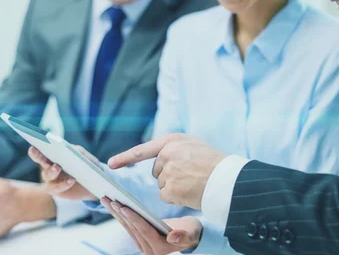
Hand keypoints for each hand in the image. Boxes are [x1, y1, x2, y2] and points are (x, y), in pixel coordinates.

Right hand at [28, 146, 97, 200]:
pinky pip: (55, 188)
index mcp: (54, 154)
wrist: (93, 183)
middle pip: (41, 160)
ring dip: (52, 170)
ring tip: (57, 167)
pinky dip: (63, 184)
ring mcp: (51, 179)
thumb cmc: (87, 166)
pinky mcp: (56, 190)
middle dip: (37, 156)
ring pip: (47, 174)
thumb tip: (70, 148)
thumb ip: (78, 151)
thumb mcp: (86, 157)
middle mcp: (49, 166)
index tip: (33, 146)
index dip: (36, 148)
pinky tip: (71, 180)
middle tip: (38, 151)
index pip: (43, 150)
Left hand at [102, 198, 201, 254]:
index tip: (124, 207)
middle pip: (132, 228)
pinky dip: (120, 214)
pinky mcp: (140, 239)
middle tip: (110, 199)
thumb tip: (172, 236)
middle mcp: (149, 249)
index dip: (134, 219)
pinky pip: (128, 226)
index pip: (144, 231)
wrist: (188, 235)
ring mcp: (143, 245)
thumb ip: (183, 236)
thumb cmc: (191, 232)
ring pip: (127, 227)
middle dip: (120, 213)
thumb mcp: (191, 233)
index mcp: (160, 248)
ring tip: (105, 199)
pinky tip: (112, 205)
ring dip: (115, 213)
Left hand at [108, 134, 226, 208]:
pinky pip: (166, 195)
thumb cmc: (213, 162)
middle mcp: (167, 153)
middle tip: (190, 175)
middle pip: (157, 171)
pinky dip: (177, 197)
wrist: (227, 177)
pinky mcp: (170, 187)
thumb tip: (159, 159)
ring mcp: (168, 170)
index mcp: (172, 141)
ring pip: (162, 184)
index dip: (126, 157)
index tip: (111, 164)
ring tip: (194, 181)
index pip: (143, 149)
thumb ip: (174, 149)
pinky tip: (190, 191)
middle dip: (169, 175)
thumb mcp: (193, 145)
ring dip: (175, 187)